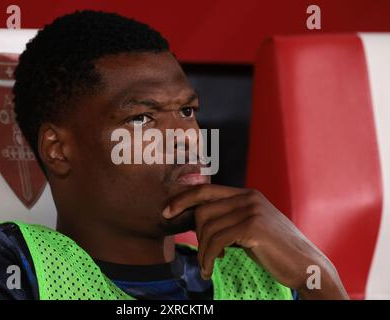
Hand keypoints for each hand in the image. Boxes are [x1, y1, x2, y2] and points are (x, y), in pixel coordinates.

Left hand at [163, 185, 348, 298]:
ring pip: (208, 228)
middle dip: (197, 236)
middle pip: (202, 211)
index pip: (206, 190)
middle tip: (204, 255)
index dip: (183, 199)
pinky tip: (210, 268)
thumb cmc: (274, 249)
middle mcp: (248, 197)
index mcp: (246, 194)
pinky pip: (217, 241)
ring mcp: (251, 210)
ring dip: (202, 251)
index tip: (166, 211)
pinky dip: (208, 257)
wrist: (306, 265)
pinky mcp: (253, 226)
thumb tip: (198, 218)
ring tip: (207, 265)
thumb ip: (229, 218)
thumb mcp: (249, 227)